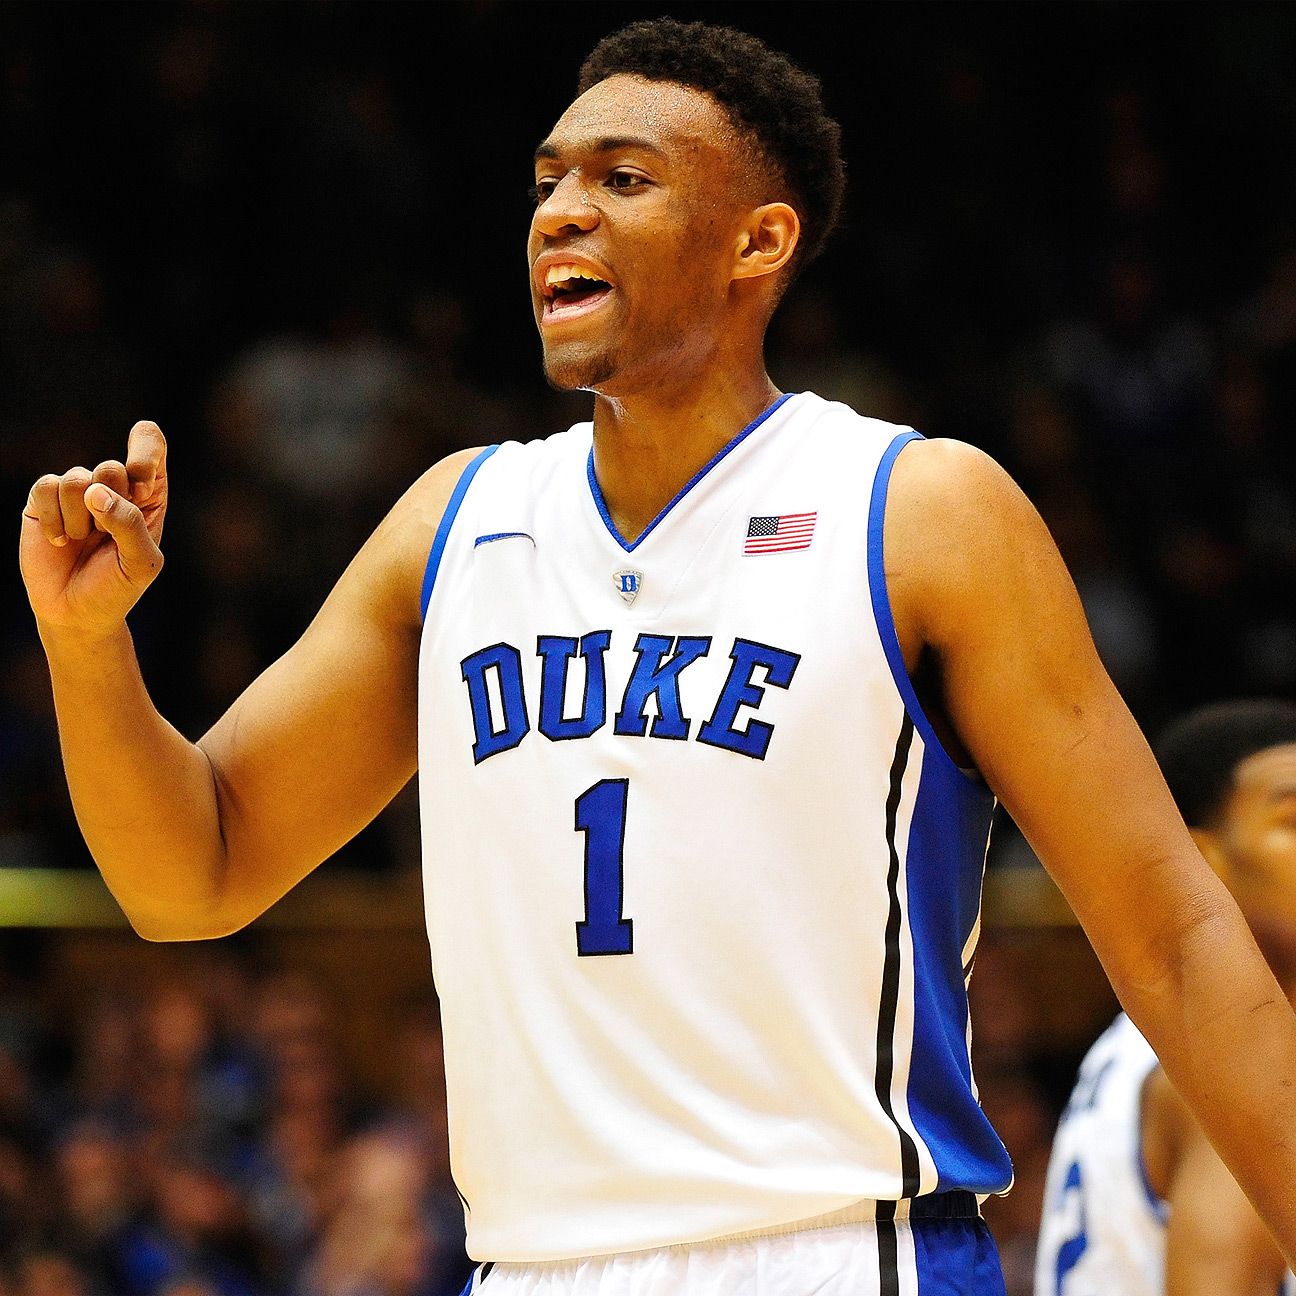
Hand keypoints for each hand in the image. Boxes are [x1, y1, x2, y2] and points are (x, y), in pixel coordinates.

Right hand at [20, 420, 168, 636]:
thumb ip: (130, 524)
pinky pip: (47, 487)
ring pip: (77, 479)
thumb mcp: (140, 563)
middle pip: (112, 467)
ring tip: (82, 541)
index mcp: (148, 494)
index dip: (144, 455)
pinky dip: (55, 519)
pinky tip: (60, 542)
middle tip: (106, 537)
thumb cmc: (118, 586)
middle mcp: (114, 486)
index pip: (151, 443)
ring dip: (81, 520)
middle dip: (110, 508)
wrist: (76, 613)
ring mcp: (78, 492)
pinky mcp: (44, 500)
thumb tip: (96, 492)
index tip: (140, 488)